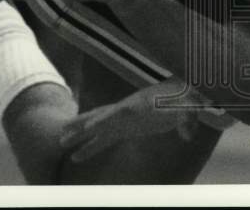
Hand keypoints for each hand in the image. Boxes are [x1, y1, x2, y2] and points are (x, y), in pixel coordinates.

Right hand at [60, 79, 199, 161]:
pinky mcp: (127, 129)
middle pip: (100, 118)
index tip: (91, 126)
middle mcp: (127, 111)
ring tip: (60, 144)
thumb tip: (189, 134)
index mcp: (140, 105)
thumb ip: (187, 119)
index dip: (105, 119)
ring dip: (80, 137)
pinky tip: (77, 157)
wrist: (183, 93)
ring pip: (97, 128)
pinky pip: (104, 139)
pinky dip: (90, 148)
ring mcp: (125, 120)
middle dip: (82, 126)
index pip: (118, 112)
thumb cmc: (185, 98)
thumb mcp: (189, 106)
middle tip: (62, 135)